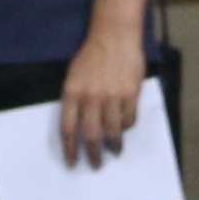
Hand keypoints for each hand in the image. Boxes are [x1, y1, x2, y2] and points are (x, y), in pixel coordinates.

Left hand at [59, 24, 148, 163]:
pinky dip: (126, 127)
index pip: (68, 128)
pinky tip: (124, 129)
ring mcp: (112, 95)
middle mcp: (91, 96)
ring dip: (113, 146)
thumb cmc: (92, 55)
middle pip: (91, 134)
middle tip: (95, 165)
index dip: (70, 149)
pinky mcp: (130, 93)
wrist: (114, 34)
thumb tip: (78, 127)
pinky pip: (129, 119)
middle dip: (93, 154)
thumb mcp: (74, 75)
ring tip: (114, 152)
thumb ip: (75, 99)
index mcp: (72, 92)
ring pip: (112, 131)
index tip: (72, 162)